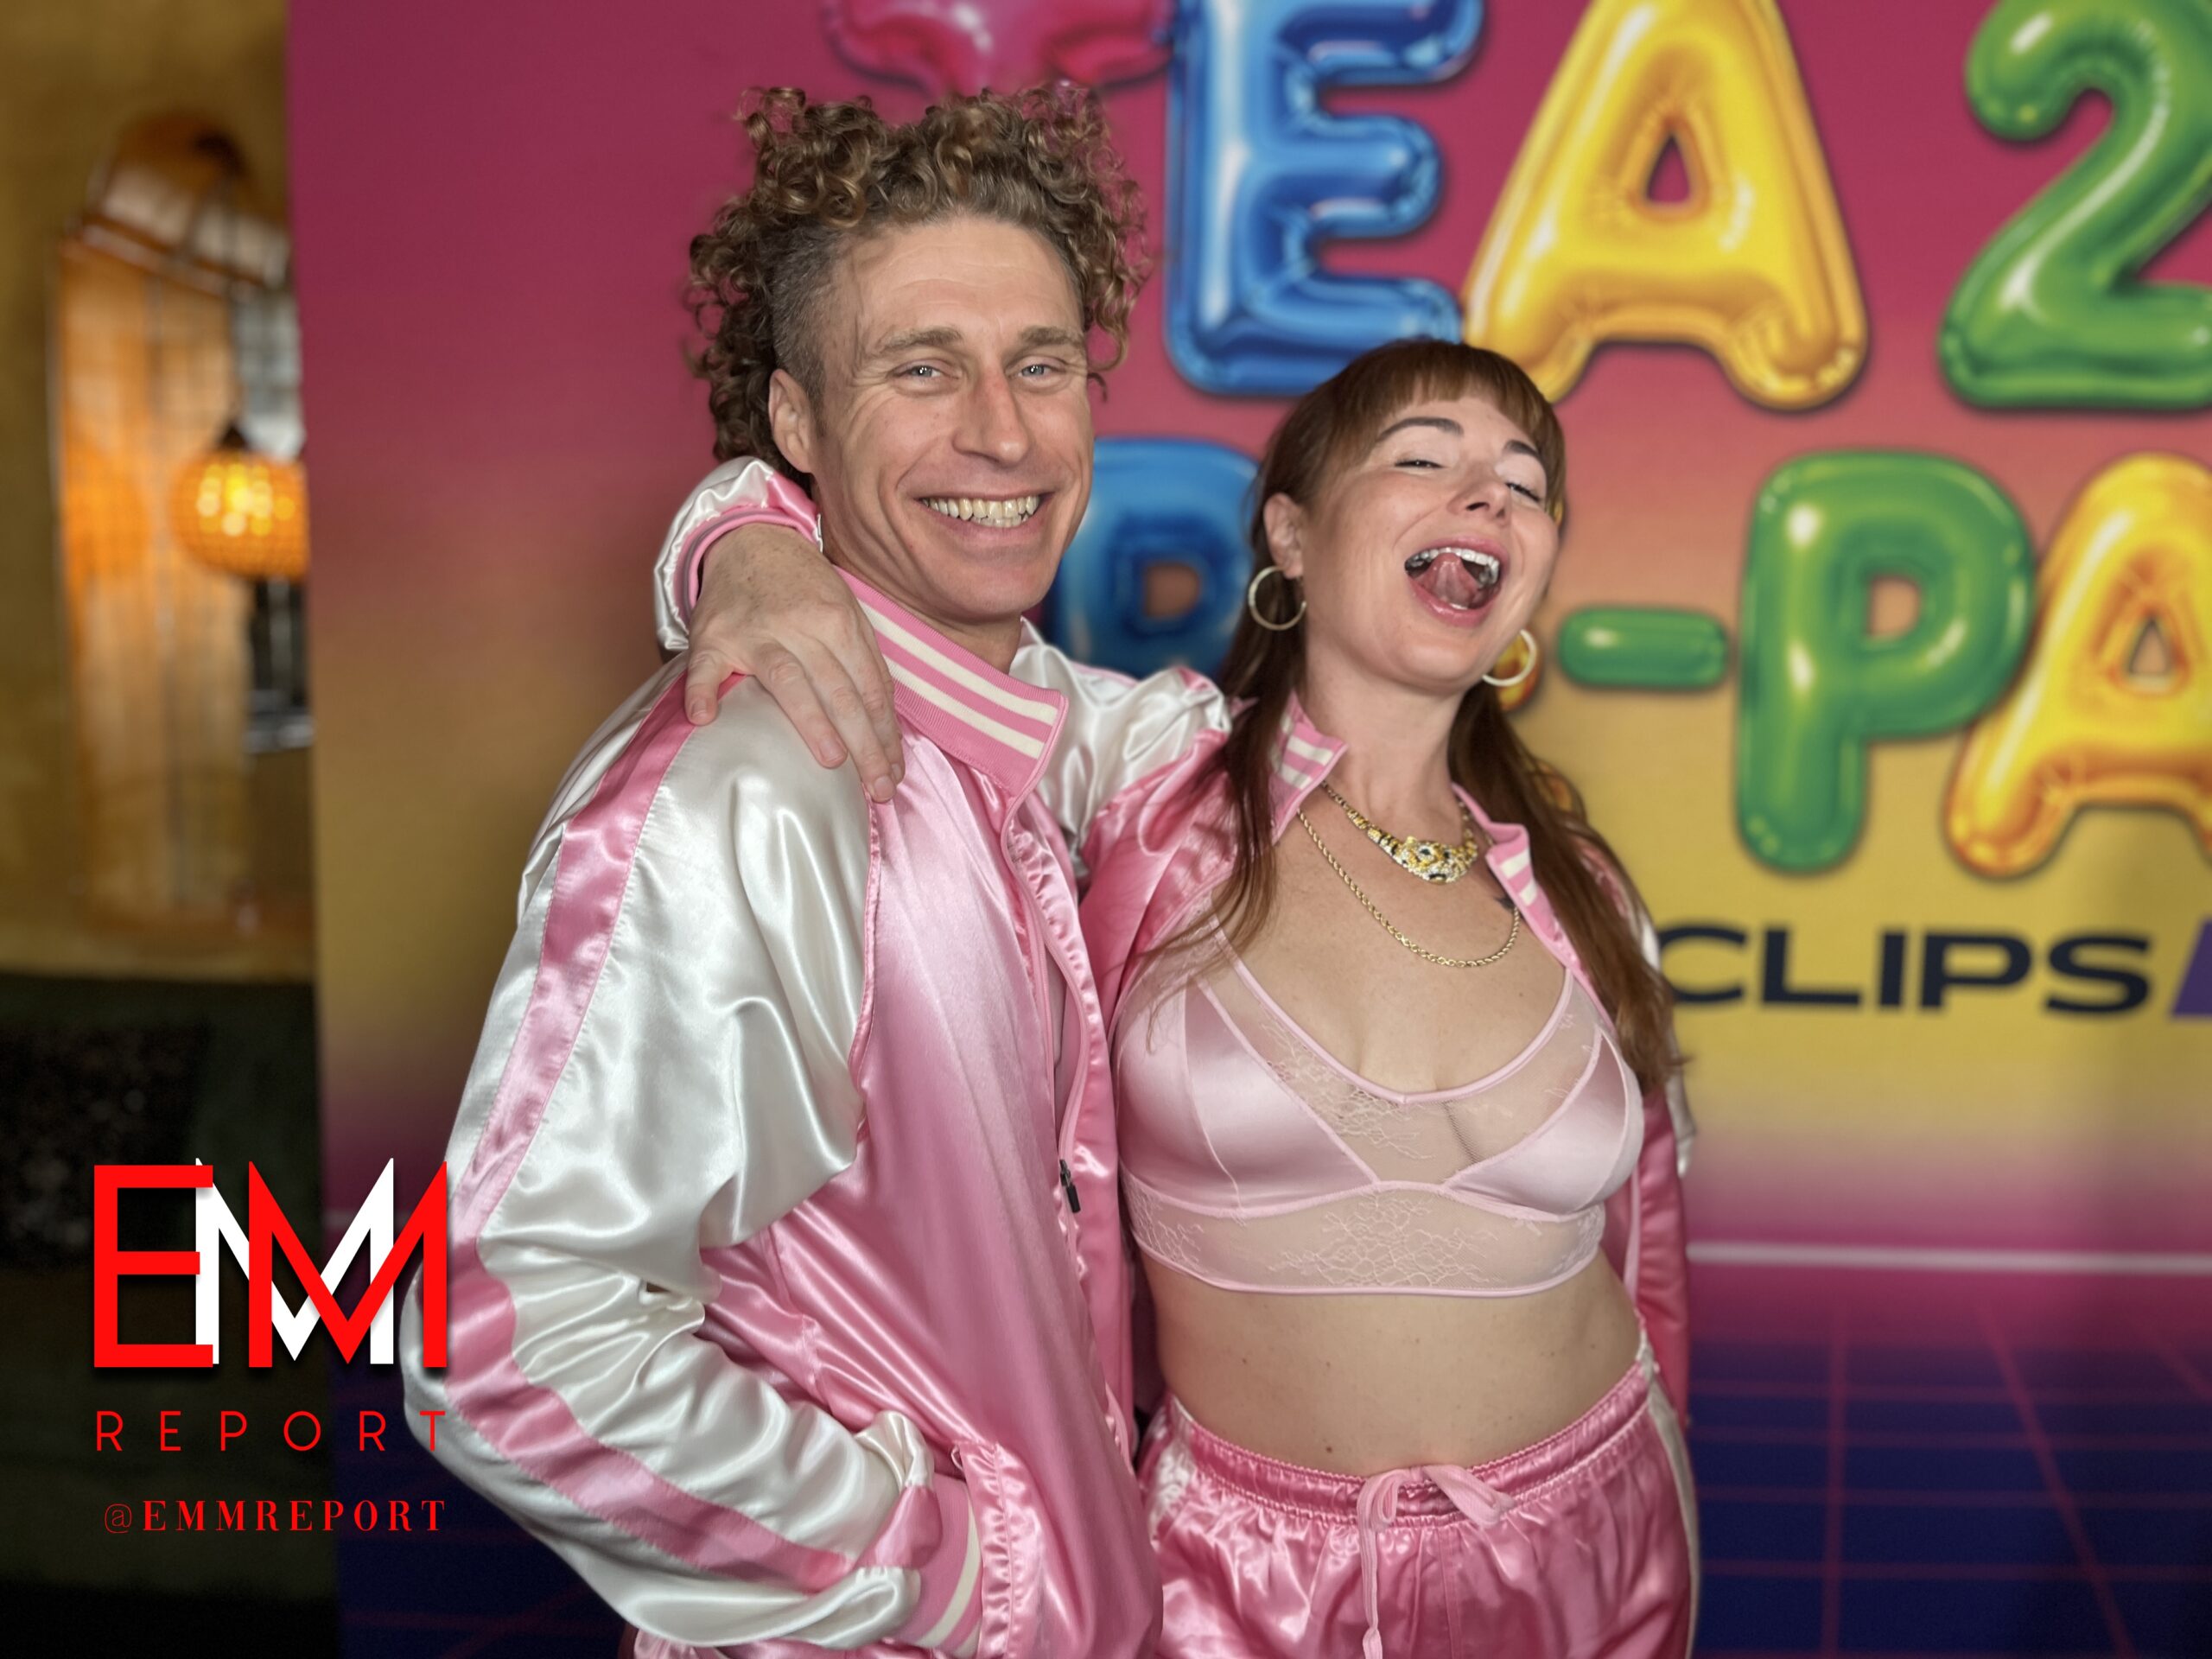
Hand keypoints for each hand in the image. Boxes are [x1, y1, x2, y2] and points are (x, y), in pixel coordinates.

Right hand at [682, 523, 904, 800]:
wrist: (750, 539)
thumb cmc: (804, 587)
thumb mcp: (845, 611)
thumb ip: (863, 661)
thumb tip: (885, 721)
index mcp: (839, 622)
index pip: (870, 689)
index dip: (886, 735)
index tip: (896, 773)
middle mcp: (801, 626)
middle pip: (840, 692)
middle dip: (864, 745)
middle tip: (879, 788)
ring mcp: (755, 632)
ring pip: (788, 681)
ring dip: (811, 722)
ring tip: (832, 761)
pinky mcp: (713, 636)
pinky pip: (704, 667)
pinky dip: (702, 691)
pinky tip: (704, 719)